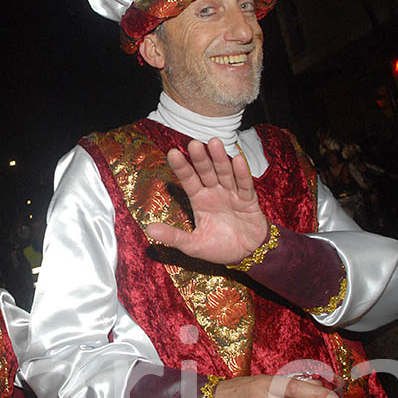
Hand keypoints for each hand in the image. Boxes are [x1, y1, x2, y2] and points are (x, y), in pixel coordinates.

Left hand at [145, 138, 267, 263]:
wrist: (247, 254)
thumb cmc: (219, 248)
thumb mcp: (192, 245)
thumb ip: (173, 237)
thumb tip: (149, 229)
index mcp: (199, 200)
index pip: (188, 180)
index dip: (181, 167)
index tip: (172, 153)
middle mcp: (214, 193)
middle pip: (206, 172)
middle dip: (200, 159)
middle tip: (193, 144)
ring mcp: (232, 194)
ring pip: (225, 173)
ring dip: (220, 159)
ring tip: (214, 143)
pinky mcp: (248, 200)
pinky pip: (244, 186)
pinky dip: (241, 174)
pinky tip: (238, 160)